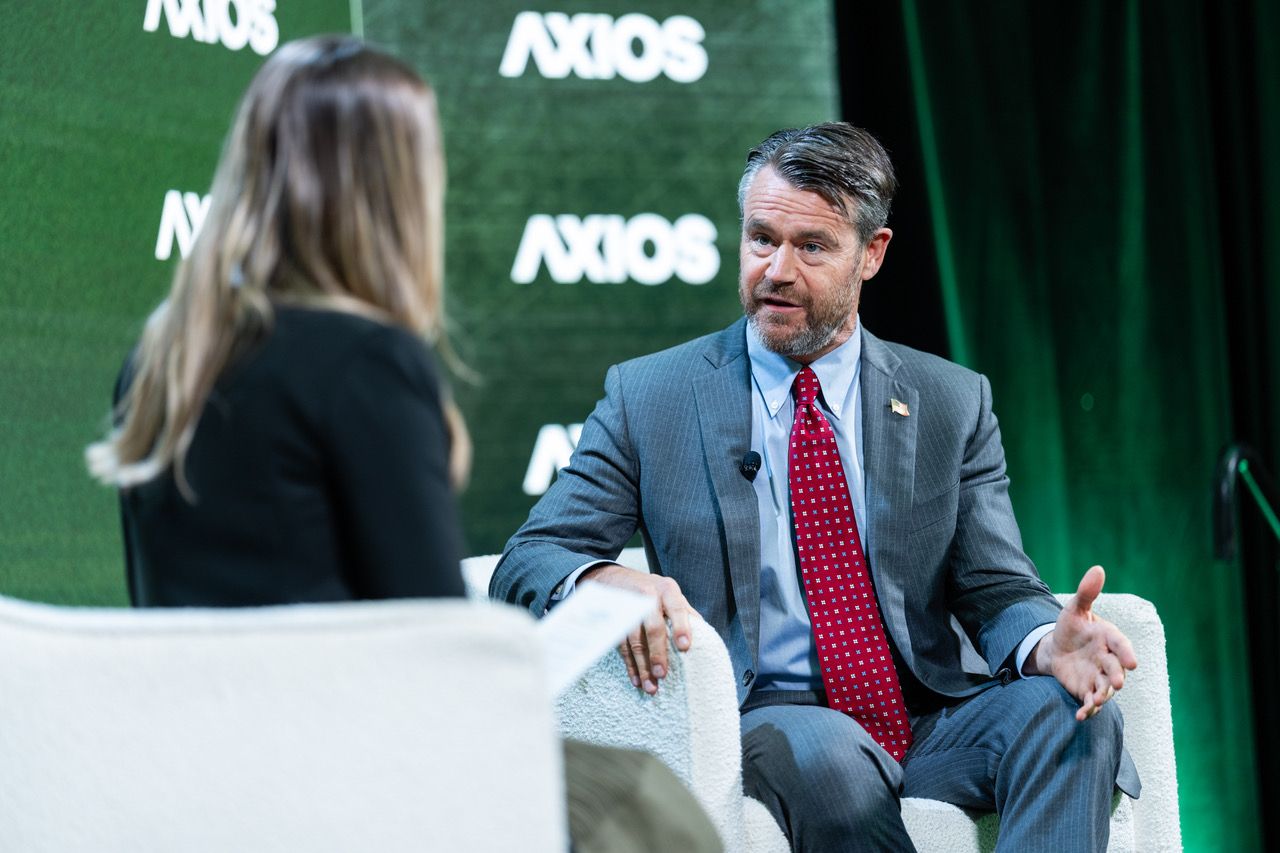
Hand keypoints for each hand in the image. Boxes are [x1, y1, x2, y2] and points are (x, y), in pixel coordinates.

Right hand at [580, 563, 697, 694]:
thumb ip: (685, 612)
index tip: (685, 647)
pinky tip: (636, 679)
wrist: (614, 577)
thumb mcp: (669, 593)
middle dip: (657, 653)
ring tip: (650, 686)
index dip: (681, 627)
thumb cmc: (651, 589)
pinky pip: (622, 646)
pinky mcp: (616, 620)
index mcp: (667, 590)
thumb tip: (705, 636)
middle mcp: (648, 596)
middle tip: (662, 674)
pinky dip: (630, 665)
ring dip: (642, 666)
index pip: (677, 609)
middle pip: (653, 627)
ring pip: (635, 640)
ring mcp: (629, 608)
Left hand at [1026, 565, 1138, 720]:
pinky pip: (1090, 702)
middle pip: (1114, 670)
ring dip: (1102, 696)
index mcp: (1108, 638)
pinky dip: (1087, 710)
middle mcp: (1108, 660)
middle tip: (1117, 683)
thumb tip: (1098, 568)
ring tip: (1095, 702)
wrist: (1058, 647)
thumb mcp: (1074, 609)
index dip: (1126, 653)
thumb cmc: (1071, 626)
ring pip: (1105, 689)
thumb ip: (1086, 593)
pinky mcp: (1086, 690)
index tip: (1132, 662)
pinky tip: (1081, 716)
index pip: (1120, 645)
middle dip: (1116, 677)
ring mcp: (1098, 676)